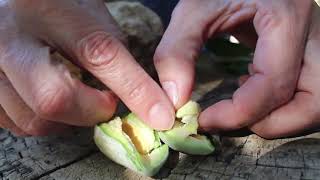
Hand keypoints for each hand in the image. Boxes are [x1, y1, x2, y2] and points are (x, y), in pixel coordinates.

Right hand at [0, 0, 174, 135]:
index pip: (100, 55)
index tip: (161, 114)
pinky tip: (55, 101)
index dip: (136, 90)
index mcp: (48, 11)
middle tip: (105, 102)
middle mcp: (10, 39)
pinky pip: (19, 124)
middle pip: (54, 99)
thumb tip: (141, 100)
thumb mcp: (92, 20)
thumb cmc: (61, 10)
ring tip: (79, 97)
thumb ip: (114, 58)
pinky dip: (47, 121)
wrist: (19, 9)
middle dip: (91, 111)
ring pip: (36, 119)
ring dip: (70, 119)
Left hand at [154, 0, 319, 138]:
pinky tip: (249, 87)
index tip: (204, 120)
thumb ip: (177, 51)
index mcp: (287, 18)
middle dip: (268, 123)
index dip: (237, 113)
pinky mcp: (308, 51)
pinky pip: (304, 93)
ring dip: (276, 117)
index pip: (274, 85)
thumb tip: (177, 100)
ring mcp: (316, 43)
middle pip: (311, 104)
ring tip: (240, 103)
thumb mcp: (194, 10)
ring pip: (313, 104)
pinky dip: (278, 104)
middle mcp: (314, 34)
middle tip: (229, 117)